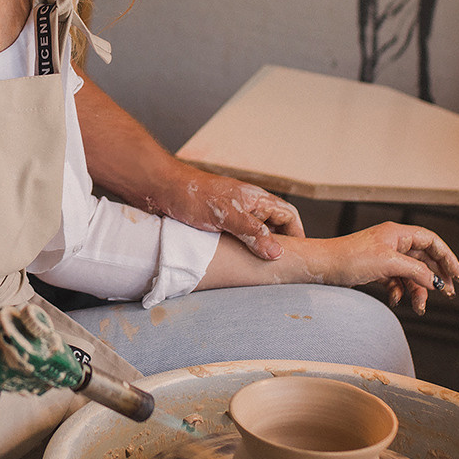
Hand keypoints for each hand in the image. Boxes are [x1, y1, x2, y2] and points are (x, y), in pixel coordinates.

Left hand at [143, 166, 304, 259]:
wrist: (159, 188)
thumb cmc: (192, 194)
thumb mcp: (226, 215)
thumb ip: (252, 233)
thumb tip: (277, 252)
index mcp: (256, 199)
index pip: (288, 215)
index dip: (297, 234)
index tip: (299, 255)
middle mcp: (247, 206)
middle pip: (274, 226)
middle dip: (278, 246)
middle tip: (279, 269)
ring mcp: (232, 214)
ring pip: (254, 234)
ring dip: (257, 250)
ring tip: (259, 270)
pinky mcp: (217, 222)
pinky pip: (236, 238)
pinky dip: (240, 250)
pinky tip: (236, 263)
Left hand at [306, 221, 458, 315]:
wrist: (321, 268)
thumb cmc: (349, 258)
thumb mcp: (388, 263)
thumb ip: (416, 271)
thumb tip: (436, 281)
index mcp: (398, 233)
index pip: (432, 241)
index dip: (447, 257)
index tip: (457, 276)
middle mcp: (393, 242)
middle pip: (424, 259)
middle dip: (434, 278)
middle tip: (446, 294)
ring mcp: (384, 257)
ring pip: (410, 274)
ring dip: (417, 290)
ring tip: (419, 307)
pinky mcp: (375, 270)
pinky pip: (396, 281)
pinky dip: (399, 292)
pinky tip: (396, 300)